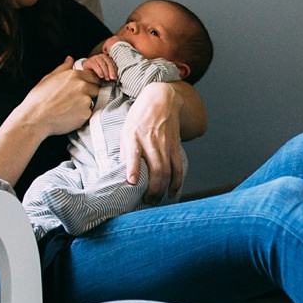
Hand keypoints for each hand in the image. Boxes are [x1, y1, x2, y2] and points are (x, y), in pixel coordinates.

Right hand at [17, 57, 99, 137]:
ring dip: (86, 103)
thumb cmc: (39, 98)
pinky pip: (89, 113)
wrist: (35, 117)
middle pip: (95, 88)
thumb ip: (63, 68)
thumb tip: (70, 59)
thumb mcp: (49, 78)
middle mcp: (82, 86)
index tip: (83, 87)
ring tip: (70, 107)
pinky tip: (70, 115)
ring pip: (93, 100)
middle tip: (74, 99)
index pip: (93, 76)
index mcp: (74, 75)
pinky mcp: (86, 113)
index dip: (89, 82)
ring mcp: (85, 100)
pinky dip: (82, 114)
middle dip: (89, 92)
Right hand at [78, 52, 119, 82]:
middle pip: (109, 63)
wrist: (86, 68)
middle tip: (112, 78)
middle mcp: (102, 56)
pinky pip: (96, 66)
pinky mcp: (90, 61)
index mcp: (107, 58)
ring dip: (105, 72)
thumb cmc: (97, 70)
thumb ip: (109, 72)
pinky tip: (101, 76)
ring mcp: (96, 58)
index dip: (115, 71)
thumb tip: (115, 78)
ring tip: (107, 78)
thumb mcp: (104, 71)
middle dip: (111, 71)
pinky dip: (99, 71)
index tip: (116, 77)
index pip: (113, 64)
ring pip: (103, 64)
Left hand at [124, 81, 187, 203]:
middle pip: (156, 170)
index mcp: (134, 136)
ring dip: (163, 190)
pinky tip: (172, 192)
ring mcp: (166, 145)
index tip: (132, 182)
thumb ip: (126, 151)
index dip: (134, 169)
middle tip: (146, 202)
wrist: (162, 100)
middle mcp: (152, 142)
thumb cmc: (140, 117)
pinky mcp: (176, 147)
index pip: (134, 154)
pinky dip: (177, 182)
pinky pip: (178, 168)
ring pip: (168, 172)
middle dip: (152, 190)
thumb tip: (124, 173)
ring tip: (156, 201)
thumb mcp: (126, 130)